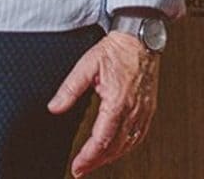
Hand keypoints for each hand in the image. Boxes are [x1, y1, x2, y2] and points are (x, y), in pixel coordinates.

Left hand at [48, 31, 159, 176]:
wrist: (140, 38)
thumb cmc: (116, 49)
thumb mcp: (87, 65)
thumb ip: (69, 89)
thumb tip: (54, 107)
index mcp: (118, 101)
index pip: (102, 139)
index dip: (88, 157)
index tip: (77, 167)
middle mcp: (134, 110)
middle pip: (115, 147)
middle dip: (97, 162)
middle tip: (81, 169)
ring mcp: (144, 111)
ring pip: (129, 145)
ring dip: (111, 157)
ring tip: (95, 162)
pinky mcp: (149, 109)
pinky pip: (140, 136)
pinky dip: (127, 147)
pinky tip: (117, 149)